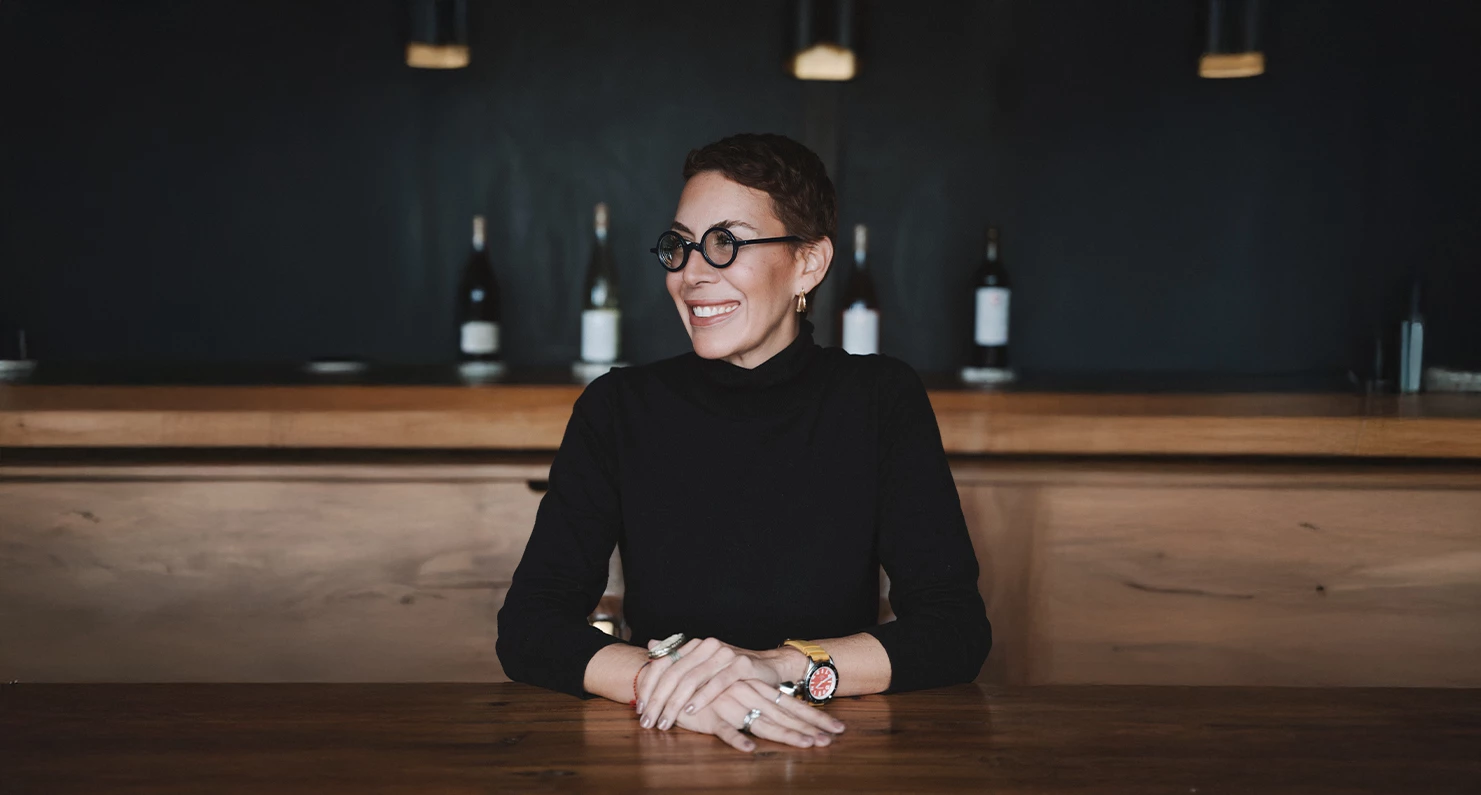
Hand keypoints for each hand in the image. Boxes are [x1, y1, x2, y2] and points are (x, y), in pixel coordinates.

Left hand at [637, 637, 800, 730]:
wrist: (769, 666)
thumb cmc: (731, 671)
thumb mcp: (702, 664)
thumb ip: (676, 656)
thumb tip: (650, 645)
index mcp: (694, 645)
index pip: (663, 663)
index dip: (649, 686)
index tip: (639, 708)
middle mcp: (707, 646)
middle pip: (674, 673)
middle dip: (658, 700)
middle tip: (648, 721)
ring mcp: (724, 654)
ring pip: (692, 679)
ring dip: (675, 704)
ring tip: (665, 722)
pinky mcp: (741, 665)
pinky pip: (717, 683)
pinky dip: (702, 697)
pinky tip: (689, 711)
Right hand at [674, 679, 845, 752]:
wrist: (672, 676)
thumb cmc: (706, 689)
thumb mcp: (734, 694)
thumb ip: (754, 703)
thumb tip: (777, 712)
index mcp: (757, 690)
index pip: (792, 705)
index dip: (814, 717)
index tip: (837, 729)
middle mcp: (749, 696)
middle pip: (785, 715)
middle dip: (810, 728)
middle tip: (833, 739)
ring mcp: (731, 705)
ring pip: (763, 723)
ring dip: (787, 735)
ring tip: (808, 745)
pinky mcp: (711, 716)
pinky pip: (726, 730)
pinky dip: (738, 740)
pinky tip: (751, 750)